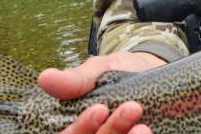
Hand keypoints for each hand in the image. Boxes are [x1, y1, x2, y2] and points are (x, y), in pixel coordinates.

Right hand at [38, 51, 165, 133]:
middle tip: (132, 108)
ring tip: (143, 126)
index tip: (99, 109)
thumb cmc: (119, 73)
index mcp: (78, 127)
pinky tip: (147, 133)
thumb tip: (45, 78)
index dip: (80, 130)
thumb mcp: (97, 71)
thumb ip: (75, 80)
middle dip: (109, 132)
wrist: (155, 71)